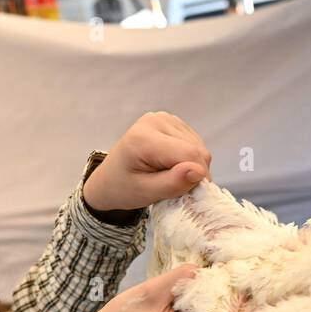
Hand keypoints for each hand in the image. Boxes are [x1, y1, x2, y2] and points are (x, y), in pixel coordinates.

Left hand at [83, 112, 211, 212]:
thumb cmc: (124, 188)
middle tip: (174, 187)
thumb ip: (172, 183)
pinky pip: (196, 143)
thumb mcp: (145, 193)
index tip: (189, 194)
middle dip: (194, 173)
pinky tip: (172, 165)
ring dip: (193, 167)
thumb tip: (200, 172)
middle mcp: (156, 120)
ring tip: (170, 176)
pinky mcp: (172, 121)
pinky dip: (190, 159)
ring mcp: (165, 118)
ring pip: (200, 147)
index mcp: (144, 137)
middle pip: (197, 150)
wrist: (110, 178)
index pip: (189, 154)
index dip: (197, 177)